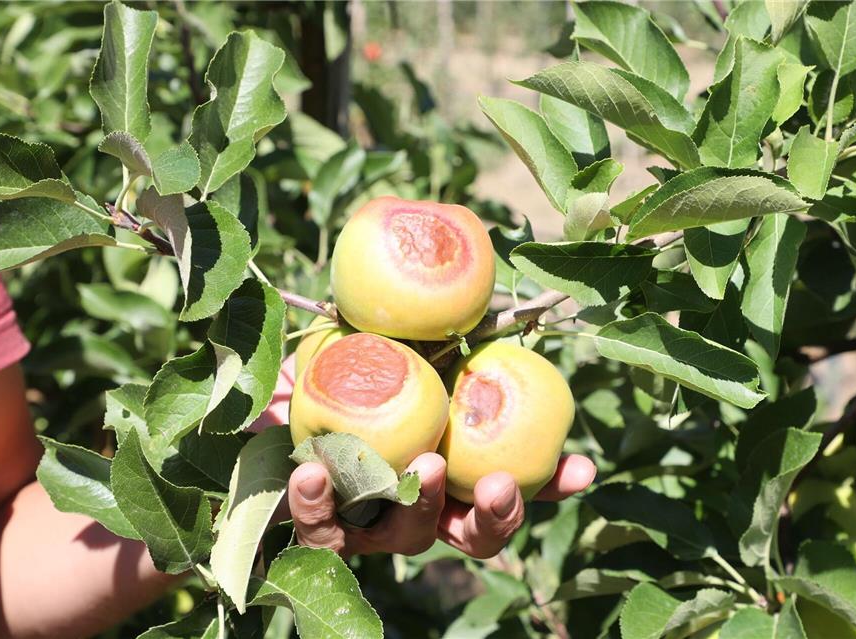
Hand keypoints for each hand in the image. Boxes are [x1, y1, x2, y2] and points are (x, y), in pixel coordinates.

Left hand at [258, 354, 595, 558]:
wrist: (273, 388)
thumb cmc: (347, 362)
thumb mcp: (395, 339)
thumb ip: (443, 332)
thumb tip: (496, 302)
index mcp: (452, 464)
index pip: (511, 484)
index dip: (552, 485)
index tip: (582, 468)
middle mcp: (421, 502)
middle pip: (475, 533)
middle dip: (496, 515)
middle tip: (499, 484)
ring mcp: (373, 521)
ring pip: (410, 539)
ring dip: (421, 505)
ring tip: (423, 464)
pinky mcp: (320, 527)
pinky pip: (324, 531)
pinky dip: (319, 505)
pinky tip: (311, 474)